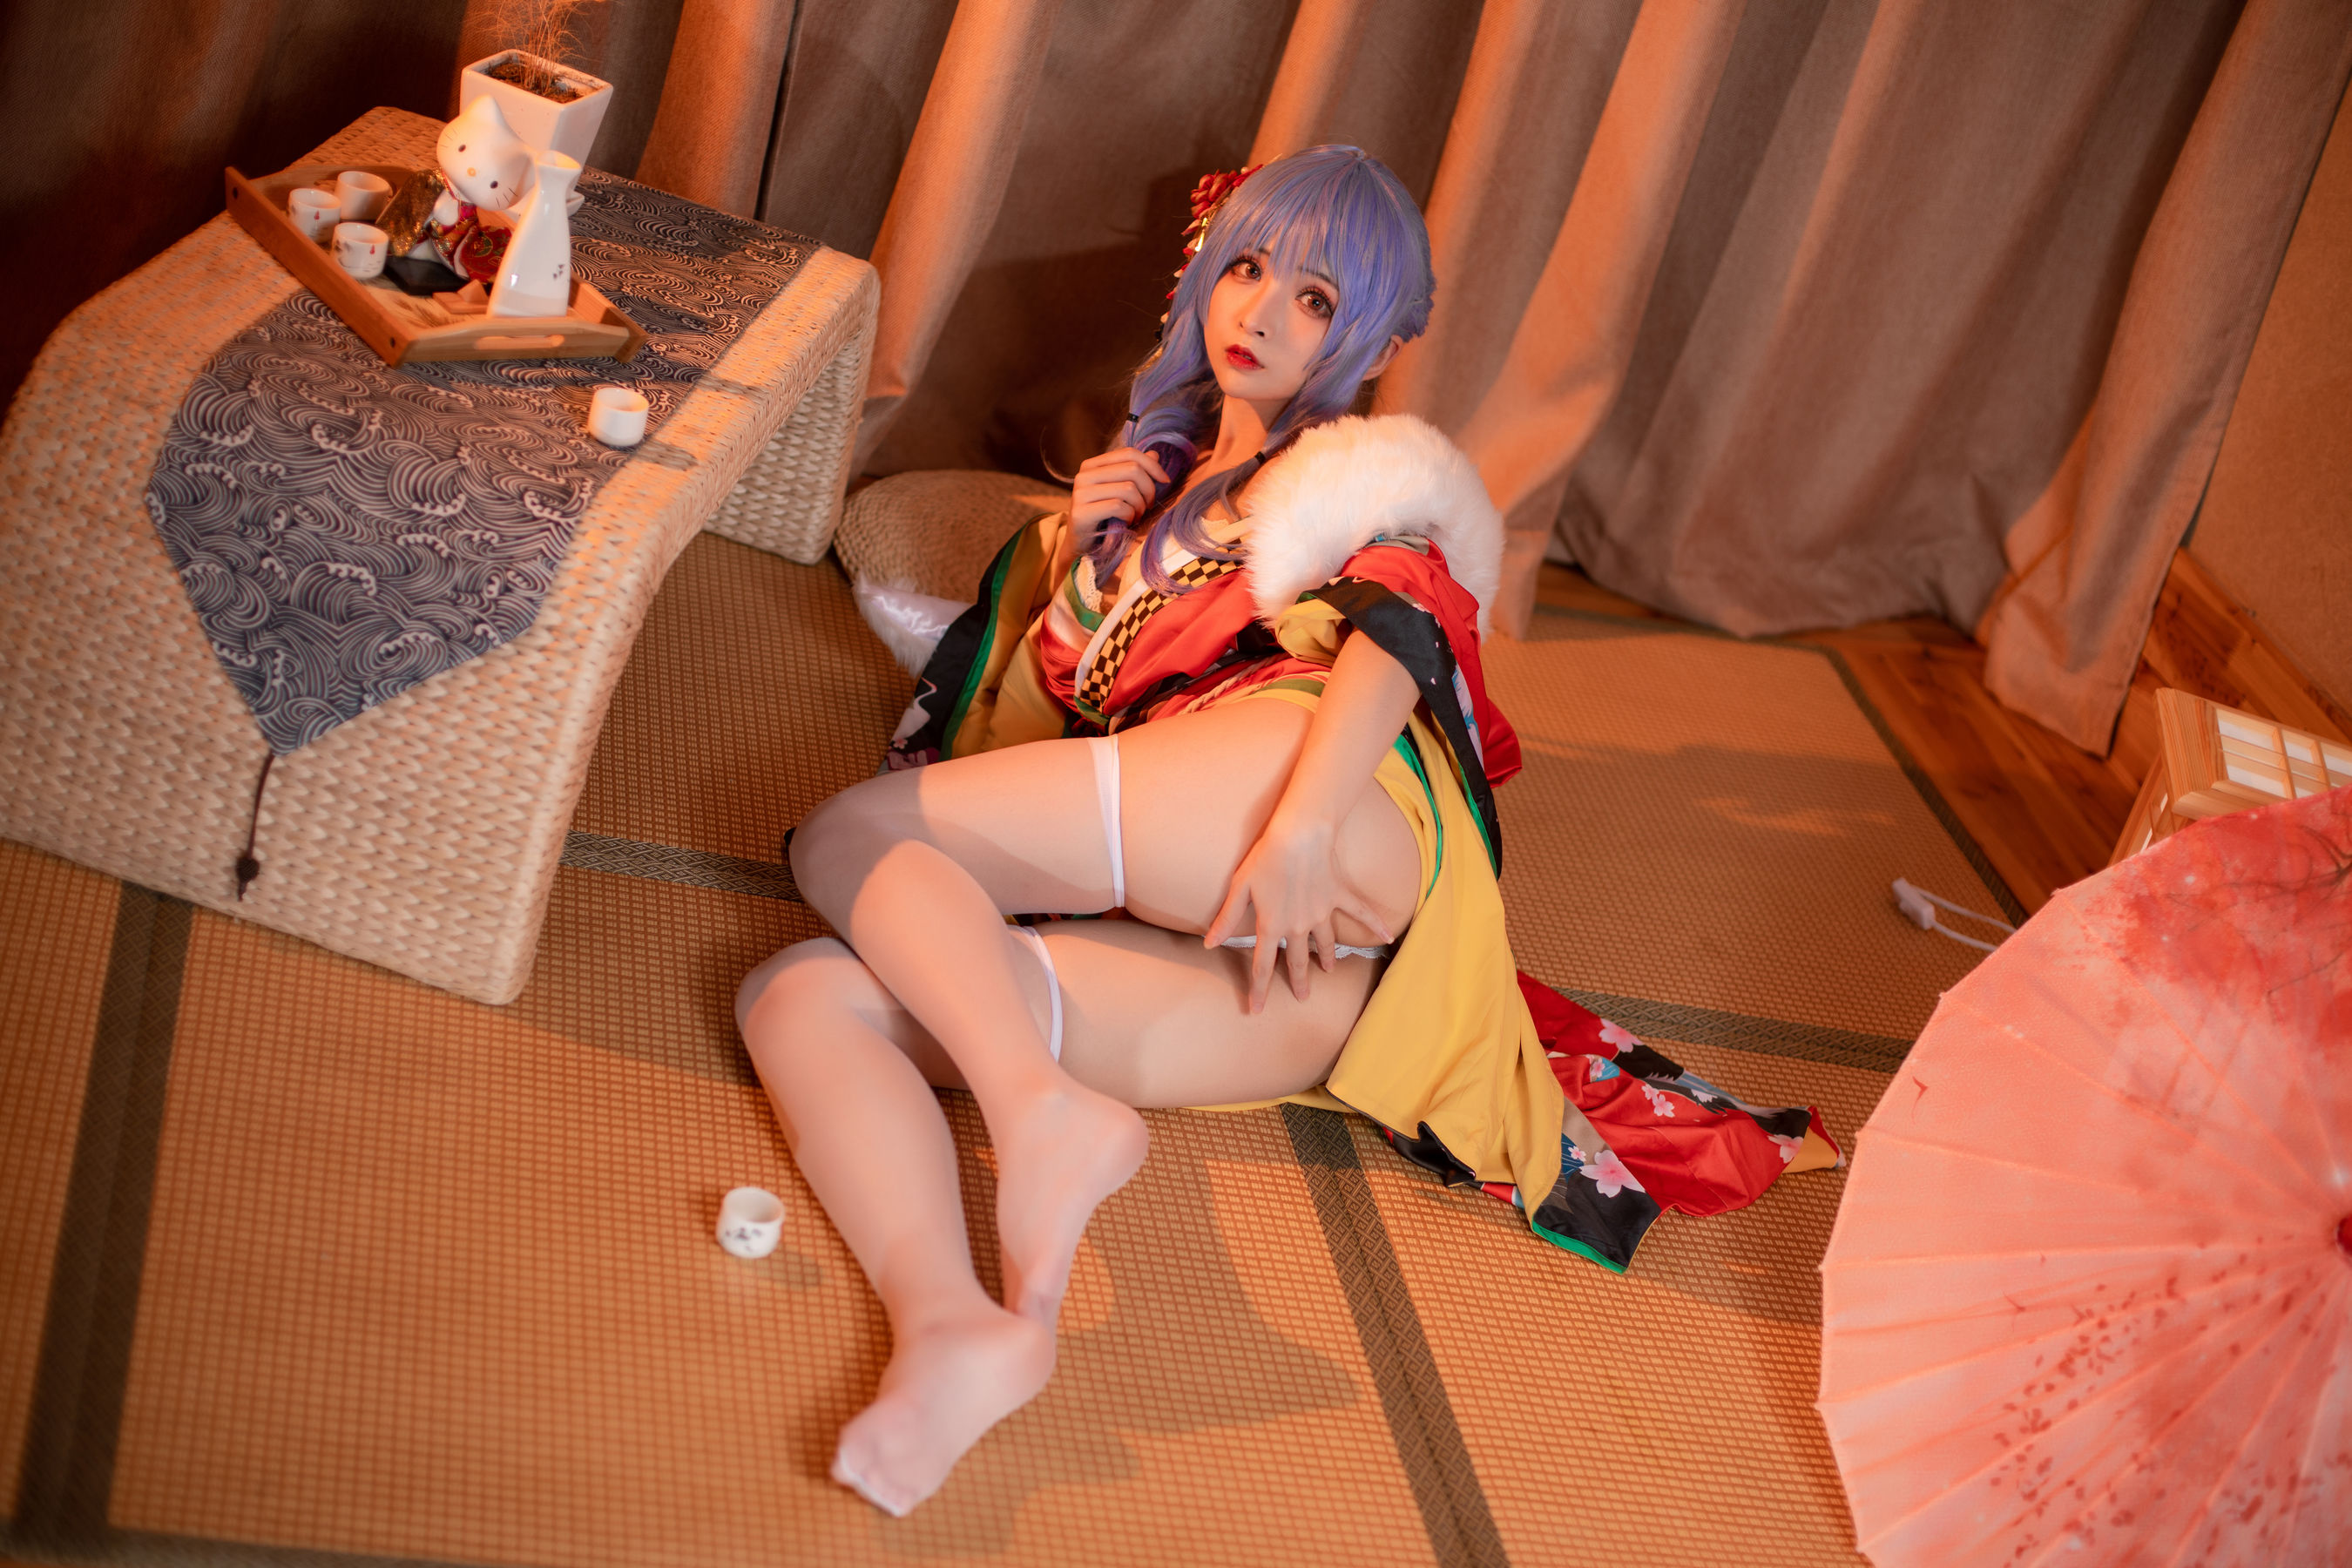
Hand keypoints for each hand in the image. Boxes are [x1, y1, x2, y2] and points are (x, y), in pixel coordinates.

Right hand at [1070, 446, 1170, 546]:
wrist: (1084, 545)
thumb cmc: (1106, 517)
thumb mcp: (1122, 492)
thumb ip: (1135, 472)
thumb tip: (1154, 454)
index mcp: (1092, 465)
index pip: (1129, 453)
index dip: (1152, 466)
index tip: (1165, 481)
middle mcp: (1084, 475)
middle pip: (1132, 469)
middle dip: (1148, 488)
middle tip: (1148, 505)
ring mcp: (1080, 493)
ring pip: (1128, 488)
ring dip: (1140, 505)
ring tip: (1137, 515)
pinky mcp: (1081, 512)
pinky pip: (1118, 507)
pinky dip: (1129, 515)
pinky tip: (1126, 522)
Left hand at [1203, 811, 1392, 1012]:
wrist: (1300, 836)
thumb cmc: (1265, 858)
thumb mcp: (1239, 887)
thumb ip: (1226, 919)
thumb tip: (1209, 943)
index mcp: (1271, 925)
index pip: (1263, 966)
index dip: (1259, 990)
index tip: (1257, 1010)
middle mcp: (1298, 926)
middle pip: (1297, 961)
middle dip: (1299, 981)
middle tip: (1303, 998)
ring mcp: (1322, 913)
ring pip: (1326, 943)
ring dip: (1327, 958)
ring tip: (1328, 970)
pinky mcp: (1338, 896)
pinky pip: (1359, 913)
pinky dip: (1374, 924)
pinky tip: (1387, 936)